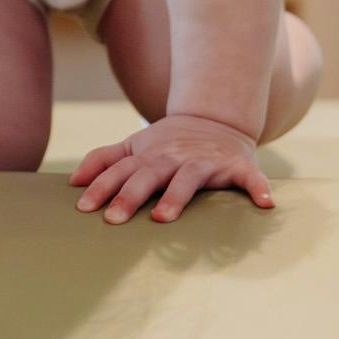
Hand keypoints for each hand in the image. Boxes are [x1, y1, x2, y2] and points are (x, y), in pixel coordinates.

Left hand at [70, 113, 274, 224]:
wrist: (215, 120)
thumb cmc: (167, 143)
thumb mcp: (134, 145)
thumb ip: (104, 159)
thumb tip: (73, 181)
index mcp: (149, 156)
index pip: (121, 171)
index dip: (102, 187)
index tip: (85, 208)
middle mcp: (174, 158)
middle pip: (148, 175)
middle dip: (130, 195)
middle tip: (114, 219)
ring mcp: (205, 161)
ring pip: (189, 178)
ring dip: (177, 196)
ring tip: (164, 216)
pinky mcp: (237, 165)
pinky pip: (250, 177)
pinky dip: (259, 187)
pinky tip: (265, 203)